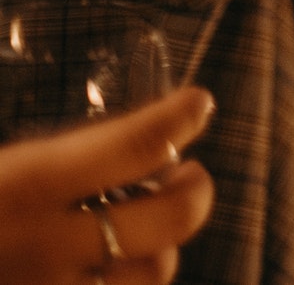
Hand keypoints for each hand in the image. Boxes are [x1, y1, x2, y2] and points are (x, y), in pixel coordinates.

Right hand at [0, 85, 215, 284]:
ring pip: (154, 272)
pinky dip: (126, 278)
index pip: (137, 144)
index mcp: (30, 184)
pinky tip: (112, 263)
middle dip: (196, 190)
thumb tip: (144, 139)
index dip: (180, 118)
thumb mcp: (5, 167)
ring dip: (160, 245)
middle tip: (189, 173)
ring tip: (145, 228)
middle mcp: (48, 244)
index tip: (197, 104)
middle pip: (172, 217)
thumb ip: (64, 160)